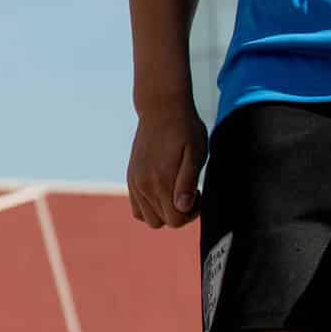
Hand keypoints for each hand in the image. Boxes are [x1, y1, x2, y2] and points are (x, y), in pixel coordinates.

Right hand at [126, 93, 206, 229]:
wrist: (161, 109)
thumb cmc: (185, 130)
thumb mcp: (195, 154)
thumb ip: (188, 182)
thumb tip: (183, 207)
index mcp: (161, 182)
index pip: (175, 220)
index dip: (191, 213)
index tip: (198, 193)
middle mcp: (144, 186)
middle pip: (162, 222)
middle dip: (179, 214)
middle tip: (190, 192)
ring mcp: (135, 183)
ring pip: (147, 218)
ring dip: (164, 212)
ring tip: (175, 192)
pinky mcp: (131, 177)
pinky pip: (136, 208)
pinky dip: (149, 207)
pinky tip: (162, 190)